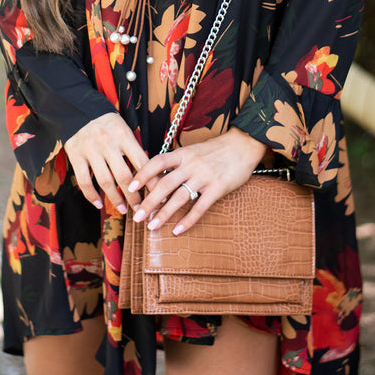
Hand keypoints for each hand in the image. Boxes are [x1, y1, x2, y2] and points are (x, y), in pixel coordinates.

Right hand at [64, 112, 148, 213]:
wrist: (78, 108)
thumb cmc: (107, 122)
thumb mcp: (124, 129)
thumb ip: (133, 149)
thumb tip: (151, 173)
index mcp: (124, 136)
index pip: (142, 162)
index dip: (152, 181)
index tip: (159, 195)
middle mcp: (107, 143)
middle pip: (124, 176)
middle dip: (135, 196)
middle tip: (142, 209)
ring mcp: (90, 150)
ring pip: (105, 181)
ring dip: (116, 199)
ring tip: (124, 209)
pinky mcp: (75, 155)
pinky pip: (84, 181)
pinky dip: (91, 195)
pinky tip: (99, 204)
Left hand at [127, 127, 265, 234]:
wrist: (243, 145)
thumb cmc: (217, 149)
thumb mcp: (194, 150)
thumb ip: (179, 163)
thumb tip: (159, 177)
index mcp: (183, 153)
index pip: (158, 162)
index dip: (143, 174)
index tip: (130, 188)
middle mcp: (191, 164)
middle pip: (164, 184)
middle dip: (149, 202)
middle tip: (137, 217)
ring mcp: (204, 176)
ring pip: (179, 197)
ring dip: (164, 214)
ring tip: (152, 226)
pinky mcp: (218, 187)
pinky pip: (200, 207)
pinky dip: (188, 220)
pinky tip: (178, 230)